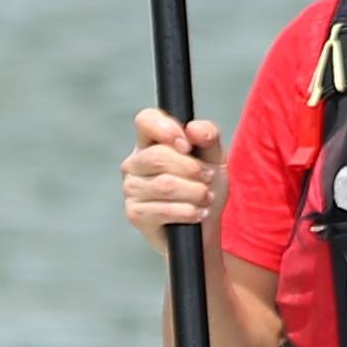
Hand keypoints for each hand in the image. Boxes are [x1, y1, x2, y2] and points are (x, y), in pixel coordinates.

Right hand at [122, 107, 220, 240]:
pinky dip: (187, 212)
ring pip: (164, 185)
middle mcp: (135, 163)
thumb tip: (194, 128)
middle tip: (209, 179)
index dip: (166, 129)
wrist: (204, 226)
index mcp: (150, 142)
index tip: (187, 145)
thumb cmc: (206, 187)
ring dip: (194, 192)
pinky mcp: (135, 213)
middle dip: (192, 169)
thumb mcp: (214, 157)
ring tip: (206, 198)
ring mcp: (131, 188)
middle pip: (158, 156)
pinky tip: (198, 214)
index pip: (146, 120)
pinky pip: (163, 210)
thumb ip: (208, 136)